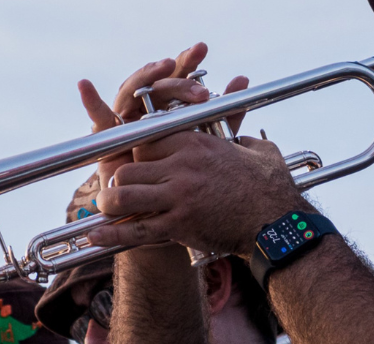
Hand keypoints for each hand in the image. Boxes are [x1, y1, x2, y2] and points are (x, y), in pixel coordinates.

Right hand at [78, 43, 246, 184]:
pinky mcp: (108, 136)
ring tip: (162, 66)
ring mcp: (126, 119)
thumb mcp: (210, 142)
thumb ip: (225, 114)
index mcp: (170, 106)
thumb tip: (242, 79)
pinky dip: (90, 102)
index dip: (187, 62)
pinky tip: (85, 86)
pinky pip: (99, 118)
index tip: (200, 49)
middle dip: (176, 78)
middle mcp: (146, 108)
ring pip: (134, 92)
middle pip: (158, 84)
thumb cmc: (185, 174)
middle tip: (195, 84)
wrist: (162, 209)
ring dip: (147, 77)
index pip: (178, 77)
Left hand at [87, 131, 313, 257]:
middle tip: (117, 188)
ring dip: (110, 201)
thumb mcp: (258, 150)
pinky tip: (95, 236)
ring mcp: (178, 195)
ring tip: (105, 208)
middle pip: (129, 165)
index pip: (146, 139)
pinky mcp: (179, 225)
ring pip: (123, 193)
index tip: (134, 161)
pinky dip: (112, 234)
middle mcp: (181, 165)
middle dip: (118, 178)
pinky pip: (136, 229)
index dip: (135, 152)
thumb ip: (242, 138)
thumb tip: (241, 140)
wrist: (279, 223)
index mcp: (195, 142)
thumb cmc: (272, 186)